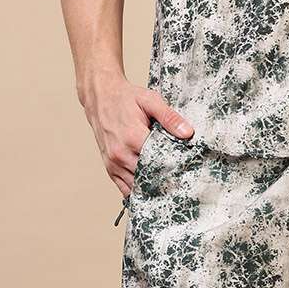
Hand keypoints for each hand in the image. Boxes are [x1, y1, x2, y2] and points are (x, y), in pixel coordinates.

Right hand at [83, 73, 195, 197]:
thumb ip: (169, 118)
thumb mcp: (150, 101)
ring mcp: (113, 162)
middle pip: (148, 177)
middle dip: (164, 179)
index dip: (174, 167)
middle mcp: (120, 153)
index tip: (186, 170)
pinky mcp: (109, 166)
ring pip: (136, 186)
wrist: (101, 98)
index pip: (158, 162)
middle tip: (180, 181)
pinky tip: (149, 188)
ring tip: (167, 186)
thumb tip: (187, 133)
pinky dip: (137, 190)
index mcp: (133, 137)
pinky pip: (123, 188)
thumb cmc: (125, 98)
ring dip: (151, 187)